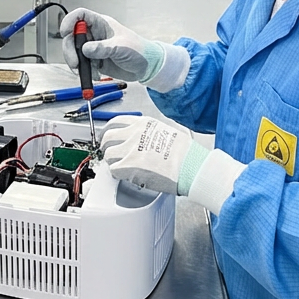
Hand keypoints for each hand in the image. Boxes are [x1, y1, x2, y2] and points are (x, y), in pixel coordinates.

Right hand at [59, 8, 165, 82]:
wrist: (146, 67)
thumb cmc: (139, 50)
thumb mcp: (121, 47)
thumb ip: (102, 48)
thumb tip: (85, 49)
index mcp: (101, 24)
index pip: (80, 16)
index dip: (70, 21)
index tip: (65, 32)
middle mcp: (95, 35)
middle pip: (73, 36)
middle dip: (70, 50)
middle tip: (75, 63)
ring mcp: (94, 48)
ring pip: (74, 52)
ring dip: (75, 63)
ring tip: (83, 72)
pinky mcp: (95, 61)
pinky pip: (82, 65)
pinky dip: (84, 72)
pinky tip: (94, 75)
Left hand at [101, 115, 247, 211]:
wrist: (191, 167)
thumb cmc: (185, 153)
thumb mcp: (166, 131)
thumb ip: (148, 133)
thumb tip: (140, 139)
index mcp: (143, 124)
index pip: (115, 122)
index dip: (109, 132)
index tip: (108, 137)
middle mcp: (134, 134)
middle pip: (107, 138)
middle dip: (107, 147)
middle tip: (111, 154)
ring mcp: (130, 150)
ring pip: (109, 155)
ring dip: (113, 162)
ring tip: (123, 167)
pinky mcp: (129, 166)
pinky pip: (114, 170)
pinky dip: (118, 174)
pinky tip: (128, 175)